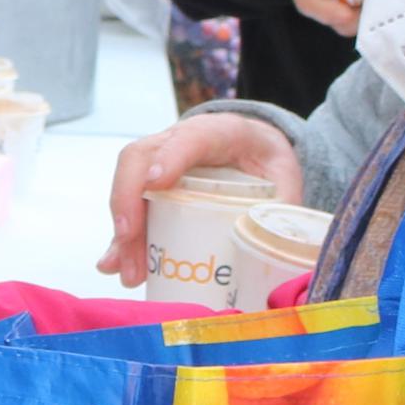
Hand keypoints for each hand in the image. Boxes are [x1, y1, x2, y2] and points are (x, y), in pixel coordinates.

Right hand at [100, 114, 303, 286]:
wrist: (257, 151)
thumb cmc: (268, 163)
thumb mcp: (286, 178)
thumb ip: (285, 207)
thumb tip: (281, 251)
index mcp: (220, 132)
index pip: (190, 138)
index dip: (171, 157)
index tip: (157, 183)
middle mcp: (178, 142)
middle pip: (140, 161)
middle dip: (129, 203)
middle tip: (131, 244)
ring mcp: (159, 163)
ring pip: (129, 187)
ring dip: (124, 233)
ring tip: (129, 272)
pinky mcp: (153, 189)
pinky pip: (132, 210)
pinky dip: (123, 240)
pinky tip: (118, 266)